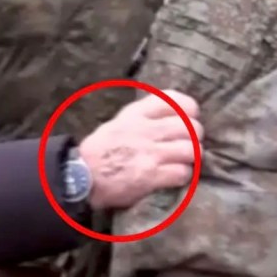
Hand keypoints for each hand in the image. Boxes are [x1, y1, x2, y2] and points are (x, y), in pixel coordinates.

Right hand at [79, 91, 202, 210]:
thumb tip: (169, 114)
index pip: (174, 100)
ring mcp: (149, 153)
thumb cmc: (100, 151)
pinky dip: (183, 176)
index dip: (190, 109)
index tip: (191, 117)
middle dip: (195, 137)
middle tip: (189, 145)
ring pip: (191, 149)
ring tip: (185, 161)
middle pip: (190, 126)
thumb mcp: (118, 122)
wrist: (81, 176)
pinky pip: (182, 172)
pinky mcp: (151, 176)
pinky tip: (176, 176)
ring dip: (192, 158)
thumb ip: (143, 116)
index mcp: (136, 114)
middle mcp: (146, 130)